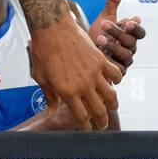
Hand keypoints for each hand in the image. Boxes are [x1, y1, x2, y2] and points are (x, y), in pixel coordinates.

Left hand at [29, 14, 121, 129]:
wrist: (52, 28)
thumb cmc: (42, 52)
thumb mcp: (40, 77)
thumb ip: (49, 96)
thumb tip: (50, 112)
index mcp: (67, 92)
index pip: (81, 116)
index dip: (86, 126)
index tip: (88, 131)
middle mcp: (83, 85)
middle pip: (99, 110)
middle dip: (102, 121)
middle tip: (103, 125)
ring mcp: (94, 73)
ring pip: (111, 96)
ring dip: (113, 105)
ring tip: (112, 108)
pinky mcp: (100, 61)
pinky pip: (115, 75)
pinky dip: (117, 81)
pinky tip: (113, 83)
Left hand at [87, 0, 145, 74]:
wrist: (82, 53)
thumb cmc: (97, 34)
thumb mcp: (105, 17)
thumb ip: (112, 2)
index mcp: (129, 36)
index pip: (140, 32)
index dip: (135, 27)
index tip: (128, 20)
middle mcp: (129, 49)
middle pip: (131, 43)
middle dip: (118, 33)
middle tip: (104, 24)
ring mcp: (123, 61)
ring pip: (125, 56)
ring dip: (113, 47)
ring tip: (99, 39)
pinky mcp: (116, 73)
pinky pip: (118, 70)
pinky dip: (109, 63)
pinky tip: (99, 56)